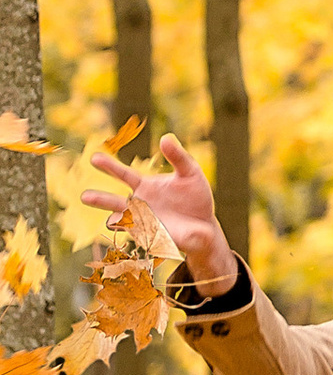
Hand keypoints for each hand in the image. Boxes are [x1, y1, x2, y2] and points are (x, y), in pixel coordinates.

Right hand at [84, 132, 233, 294]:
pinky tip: (135, 232)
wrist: (205, 225)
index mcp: (145, 186)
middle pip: (113, 201)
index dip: (109, 166)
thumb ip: (178, 156)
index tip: (94, 158)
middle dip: (99, 199)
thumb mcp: (190, 172)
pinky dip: (135, 233)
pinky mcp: (151, 236)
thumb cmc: (195, 197)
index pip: (123, 174)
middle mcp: (139, 204)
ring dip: (113, 220)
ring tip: (109, 221)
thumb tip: (165, 137)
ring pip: (120, 221)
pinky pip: (137, 235)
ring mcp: (142, 221)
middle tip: (84, 196)